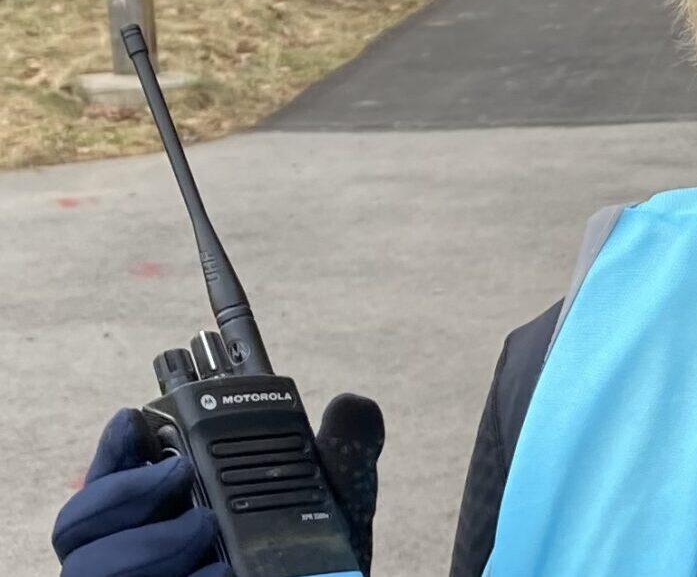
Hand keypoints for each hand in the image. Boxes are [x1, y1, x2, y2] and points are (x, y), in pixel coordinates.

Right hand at [53, 395, 384, 576]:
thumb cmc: (309, 566)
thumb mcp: (331, 508)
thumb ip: (336, 454)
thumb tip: (351, 404)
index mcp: (159, 518)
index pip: (104, 481)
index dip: (108, 449)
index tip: (132, 418)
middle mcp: (132, 558)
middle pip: (77, 524)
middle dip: (125, 489)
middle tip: (182, 471)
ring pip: (90, 569)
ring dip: (147, 542)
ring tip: (203, 528)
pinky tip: (222, 572)